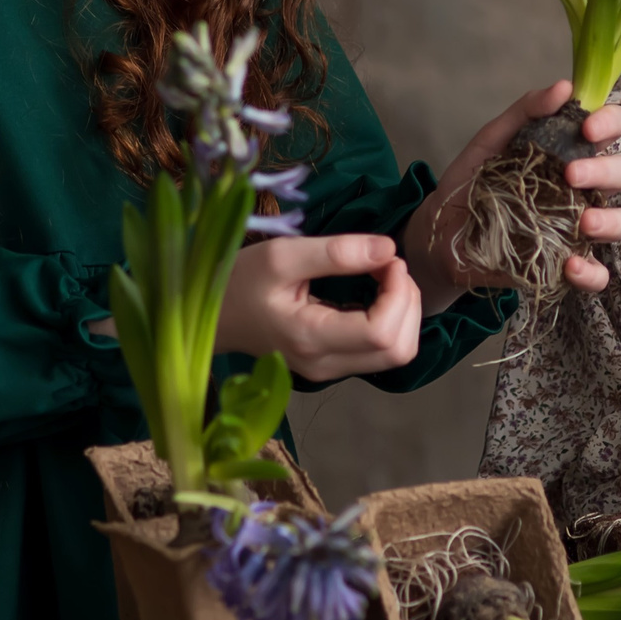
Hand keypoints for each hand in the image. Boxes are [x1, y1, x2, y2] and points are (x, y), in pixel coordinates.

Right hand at [214, 234, 423, 381]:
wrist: (212, 315)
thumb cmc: (240, 280)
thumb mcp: (282, 255)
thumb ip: (337, 252)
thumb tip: (389, 249)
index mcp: (310, 339)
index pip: (382, 333)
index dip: (399, 293)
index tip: (386, 258)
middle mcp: (324, 364)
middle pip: (399, 350)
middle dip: (408, 302)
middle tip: (388, 265)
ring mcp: (329, 370)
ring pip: (396, 354)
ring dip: (404, 311)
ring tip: (384, 276)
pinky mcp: (333, 365)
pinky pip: (381, 351)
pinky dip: (392, 319)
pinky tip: (376, 292)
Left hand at [405, 80, 620, 310]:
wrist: (440, 233)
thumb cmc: (473, 182)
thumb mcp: (491, 141)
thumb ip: (525, 112)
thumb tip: (564, 87)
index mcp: (572, 151)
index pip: (612, 129)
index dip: (610, 123)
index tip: (587, 128)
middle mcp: (584, 188)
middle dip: (605, 170)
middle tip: (570, 174)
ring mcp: (578, 228)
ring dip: (611, 221)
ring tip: (584, 222)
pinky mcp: (565, 265)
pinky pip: (598, 274)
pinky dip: (593, 273)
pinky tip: (570, 266)